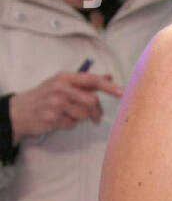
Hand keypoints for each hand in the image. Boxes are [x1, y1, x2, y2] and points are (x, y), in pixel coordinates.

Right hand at [9, 71, 124, 140]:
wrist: (20, 111)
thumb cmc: (45, 95)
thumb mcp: (62, 83)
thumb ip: (85, 81)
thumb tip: (109, 77)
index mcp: (65, 77)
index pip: (92, 80)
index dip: (109, 87)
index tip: (122, 93)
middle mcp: (60, 89)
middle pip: (92, 101)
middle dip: (97, 112)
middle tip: (97, 118)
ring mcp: (56, 104)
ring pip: (84, 115)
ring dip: (81, 118)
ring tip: (68, 115)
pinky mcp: (52, 118)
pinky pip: (72, 124)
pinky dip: (70, 124)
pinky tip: (59, 119)